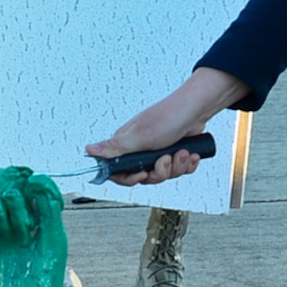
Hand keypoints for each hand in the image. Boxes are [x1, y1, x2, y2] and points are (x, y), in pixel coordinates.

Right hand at [85, 67, 249, 184]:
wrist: (198, 109)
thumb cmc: (168, 116)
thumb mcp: (139, 136)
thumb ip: (114, 148)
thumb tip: (88, 150)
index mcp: (127, 145)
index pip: (119, 172)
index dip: (130, 178)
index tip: (142, 173)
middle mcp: (141, 150)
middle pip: (145, 178)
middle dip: (160, 172)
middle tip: (166, 158)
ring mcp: (159, 153)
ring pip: (164, 175)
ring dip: (176, 166)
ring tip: (182, 151)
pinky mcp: (175, 154)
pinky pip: (179, 171)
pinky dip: (187, 164)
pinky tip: (191, 152)